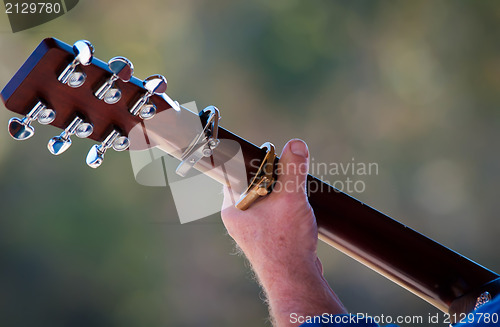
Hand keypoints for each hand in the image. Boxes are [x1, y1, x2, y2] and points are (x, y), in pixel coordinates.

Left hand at [221, 139, 345, 325]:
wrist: (295, 278)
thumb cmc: (285, 240)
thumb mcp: (291, 197)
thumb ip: (293, 169)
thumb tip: (296, 145)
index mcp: (232, 206)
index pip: (232, 172)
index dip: (248, 160)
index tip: (265, 153)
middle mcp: (237, 218)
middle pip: (249, 184)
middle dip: (268, 175)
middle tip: (283, 167)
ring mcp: (251, 229)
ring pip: (262, 199)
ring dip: (277, 192)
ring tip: (292, 188)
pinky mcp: (266, 238)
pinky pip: (271, 213)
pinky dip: (282, 206)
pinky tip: (296, 207)